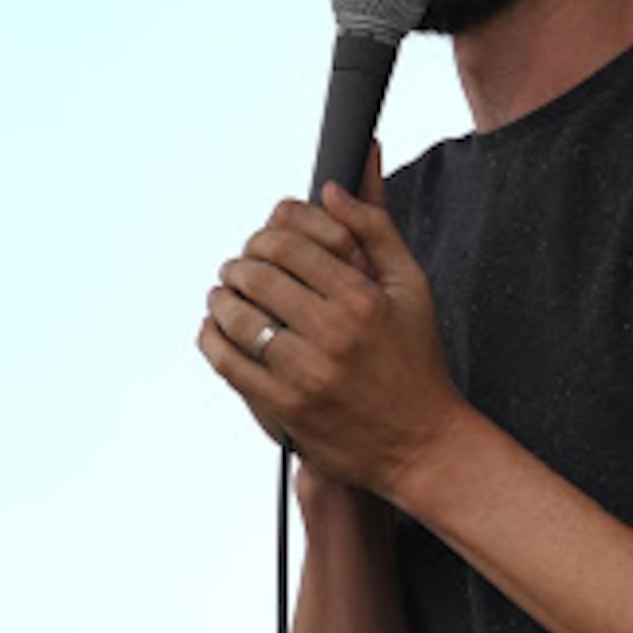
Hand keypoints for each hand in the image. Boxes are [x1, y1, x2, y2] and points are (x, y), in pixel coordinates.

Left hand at [198, 158, 463, 496]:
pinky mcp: (286, 408)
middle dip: (239, 263)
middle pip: (257, 276)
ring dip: (221, 297)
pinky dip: (212, 338)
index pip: (288, 244)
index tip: (264, 240)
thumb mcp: (411, 286)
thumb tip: (332, 188)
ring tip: (225, 294)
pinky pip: (228, 363)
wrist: (420, 444)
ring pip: (236, 317)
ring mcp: (306, 373)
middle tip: (239, 267)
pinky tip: (217, 329)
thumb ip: (373, 229)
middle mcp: (332, 333)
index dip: (266, 233)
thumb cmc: (416, 360)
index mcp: (362, 297)